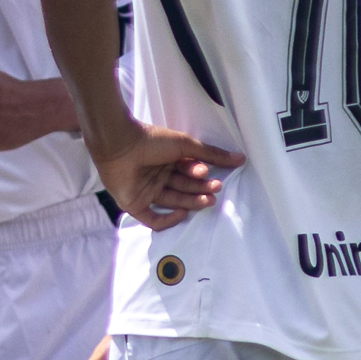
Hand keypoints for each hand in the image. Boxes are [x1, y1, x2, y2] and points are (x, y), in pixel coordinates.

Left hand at [91, 119, 238, 229]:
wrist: (120, 144)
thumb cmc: (152, 140)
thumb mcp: (185, 145)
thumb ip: (212, 154)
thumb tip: (240, 158)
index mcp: (167, 160)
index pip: (188, 172)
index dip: (199, 174)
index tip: (208, 172)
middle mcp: (157, 176)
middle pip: (184, 188)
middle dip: (201, 189)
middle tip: (216, 189)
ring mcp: (146, 191)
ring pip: (173, 202)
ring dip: (192, 201)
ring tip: (209, 199)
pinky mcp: (135, 205)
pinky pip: (153, 219)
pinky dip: (168, 219)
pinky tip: (183, 213)